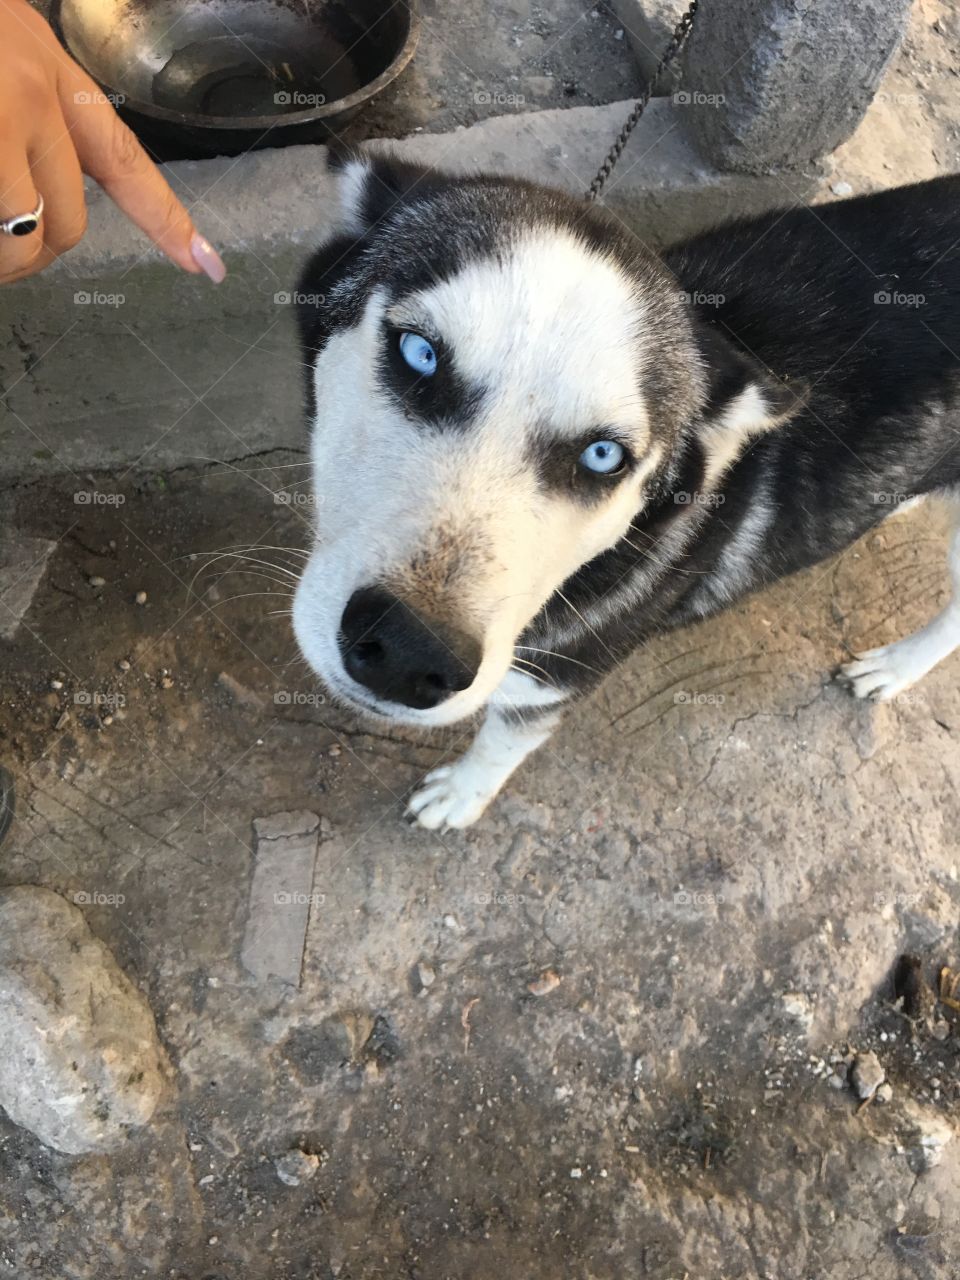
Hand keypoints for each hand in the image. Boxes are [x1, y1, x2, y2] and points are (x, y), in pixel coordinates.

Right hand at [0, 0, 224, 283]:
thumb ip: (19, 110)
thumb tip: (29, 207)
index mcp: (44, 68)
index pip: (121, 159)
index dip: (166, 219)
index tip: (207, 266)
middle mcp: (29, 91)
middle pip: (67, 223)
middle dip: (29, 258)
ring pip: (21, 235)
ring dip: (0, 261)